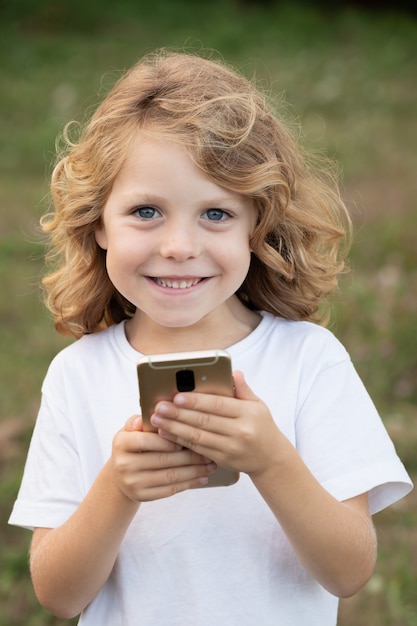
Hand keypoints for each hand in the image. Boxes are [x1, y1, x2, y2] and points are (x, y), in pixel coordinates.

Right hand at [111, 415, 216, 501]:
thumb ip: (142, 420)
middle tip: (209, 451)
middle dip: (190, 456)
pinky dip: (189, 483)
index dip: (170, 439)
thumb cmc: (133, 445)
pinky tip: (202, 477)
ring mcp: (132, 482)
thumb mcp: (131, 429)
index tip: (191, 435)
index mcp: (121, 443)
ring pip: (170, 476)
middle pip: (163, 459)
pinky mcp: (141, 496)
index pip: (148, 440)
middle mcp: (124, 464)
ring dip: (194, 471)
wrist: (120, 475)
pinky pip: (169, 490)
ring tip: (211, 465)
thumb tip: (156, 412)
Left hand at [150, 371, 282, 477]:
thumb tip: (233, 372)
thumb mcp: (258, 405)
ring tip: (157, 419)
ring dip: (175, 428)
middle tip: (160, 406)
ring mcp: (231, 447)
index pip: (218, 405)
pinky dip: (180, 441)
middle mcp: (240, 431)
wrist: (271, 458)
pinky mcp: (223, 459)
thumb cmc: (261, 426)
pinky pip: (198, 449)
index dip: (197, 401)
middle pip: (205, 421)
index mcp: (248, 413)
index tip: (177, 395)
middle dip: (179, 413)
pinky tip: (167, 433)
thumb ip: (243, 389)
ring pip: (198, 436)